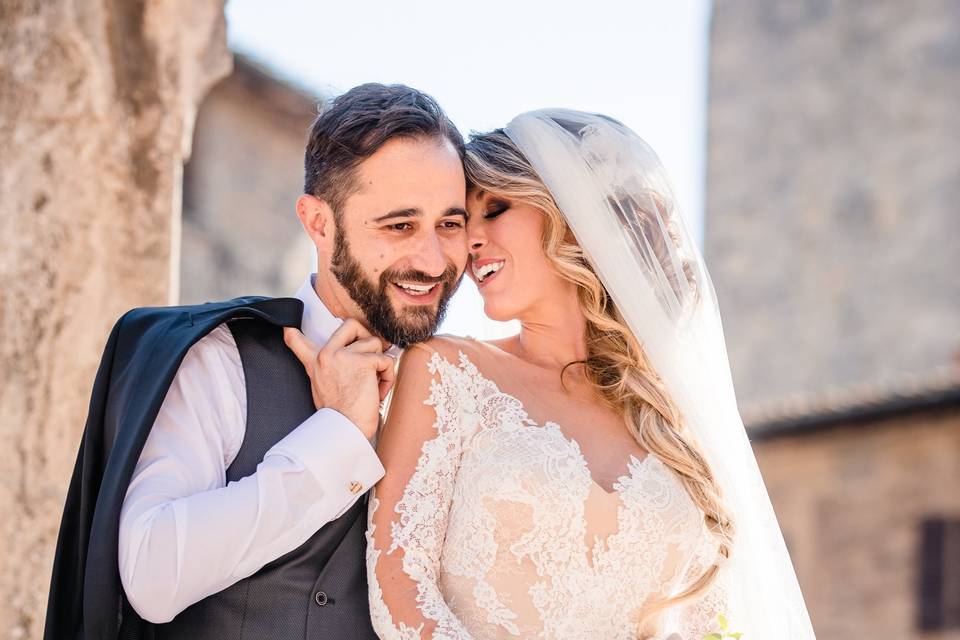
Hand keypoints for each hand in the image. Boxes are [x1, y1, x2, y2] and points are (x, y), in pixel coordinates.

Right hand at [284, 319, 395, 438]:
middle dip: (367, 336)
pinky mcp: (364, 362)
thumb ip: (327, 369)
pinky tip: (379, 391)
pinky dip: (388, 376)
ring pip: (374, 343)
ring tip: (374, 383)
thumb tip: (344, 357)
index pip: (297, 340)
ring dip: (380, 364)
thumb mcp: (321, 387)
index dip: (293, 332)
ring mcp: (345, 356)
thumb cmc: (339, 414)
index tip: (287, 327)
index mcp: (315, 363)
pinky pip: (386, 359)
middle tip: (370, 355)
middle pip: (351, 325)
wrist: (345, 430)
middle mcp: (327, 355)